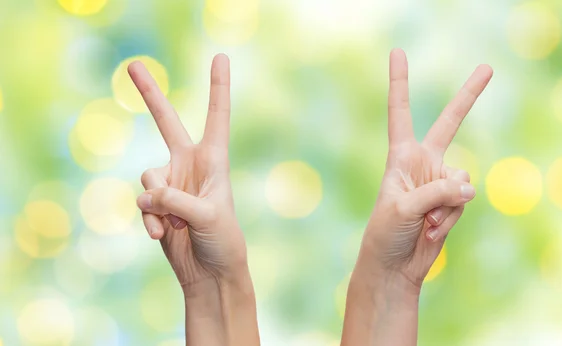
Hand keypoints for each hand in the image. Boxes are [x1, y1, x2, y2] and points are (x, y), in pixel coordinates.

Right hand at [130, 54, 258, 344]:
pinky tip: (162, 236)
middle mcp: (191, 165)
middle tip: (133, 65)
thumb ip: (176, 200)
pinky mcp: (157, 205)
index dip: (218, 87)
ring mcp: (171, 184)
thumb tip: (145, 193)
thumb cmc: (223, 241)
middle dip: (150, 95)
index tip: (221, 58)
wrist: (210, 274)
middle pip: (166, 123)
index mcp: (214, 160)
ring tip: (172, 224)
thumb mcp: (207, 217)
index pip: (217, 117)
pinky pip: (141, 203)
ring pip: (147, 178)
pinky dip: (149, 220)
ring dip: (156, 203)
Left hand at [361, 48, 492, 286]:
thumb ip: (438, 192)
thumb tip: (468, 185)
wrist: (393, 266)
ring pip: (462, 180)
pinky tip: (432, 230)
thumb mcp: (404, 208)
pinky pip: (465, 200)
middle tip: (487, 68)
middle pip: (450, 124)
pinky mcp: (451, 202)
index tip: (398, 54)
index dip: (400, 83)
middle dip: (468, 96)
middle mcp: (422, 163)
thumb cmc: (386, 233)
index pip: (400, 112)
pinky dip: (451, 218)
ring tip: (425, 222)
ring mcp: (439, 182)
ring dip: (447, 205)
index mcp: (400, 156)